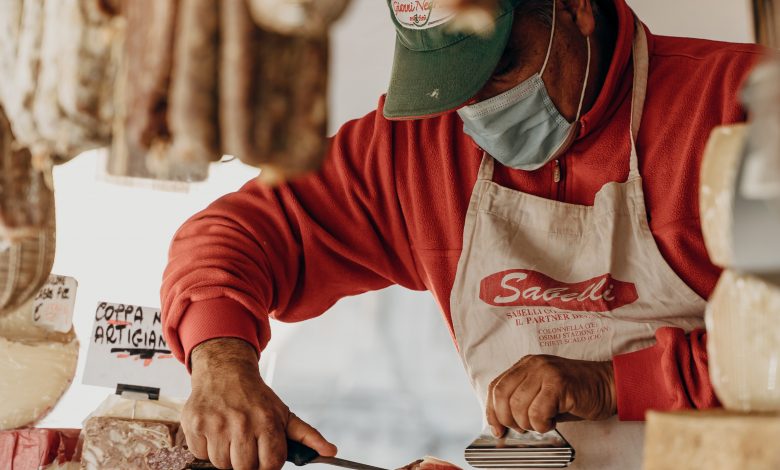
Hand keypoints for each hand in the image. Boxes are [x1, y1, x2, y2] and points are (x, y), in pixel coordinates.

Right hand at [183, 338, 336, 469]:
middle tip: (246, 445)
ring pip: (221, 465)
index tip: (264, 456)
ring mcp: (216, 424)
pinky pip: (201, 454)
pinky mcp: (195, 425)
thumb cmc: (255, 397)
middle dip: (246, 461)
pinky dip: (207, 447)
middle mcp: (242, 423)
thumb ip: (307, 435)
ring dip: (226, 455)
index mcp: (267, 421)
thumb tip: (330, 452)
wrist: (225, 371)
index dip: (268, 465)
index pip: (271, 465)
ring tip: (230, 435)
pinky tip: (215, 431)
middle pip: (244, 469)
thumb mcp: (283, 413)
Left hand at [486, 355, 615, 435]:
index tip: (497, 429)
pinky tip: (553, 421)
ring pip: (518, 405)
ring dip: (528, 424)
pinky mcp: (559, 383)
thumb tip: (502, 423)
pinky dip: (542, 424)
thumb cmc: (577, 394)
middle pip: (502, 395)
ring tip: (543, 422)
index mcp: (526, 365)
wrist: (609, 385)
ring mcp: (546, 371)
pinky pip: (537, 412)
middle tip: (523, 428)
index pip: (496, 386)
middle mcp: (533, 364)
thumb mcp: (543, 393)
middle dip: (508, 420)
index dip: (492, 410)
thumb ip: (523, 400)